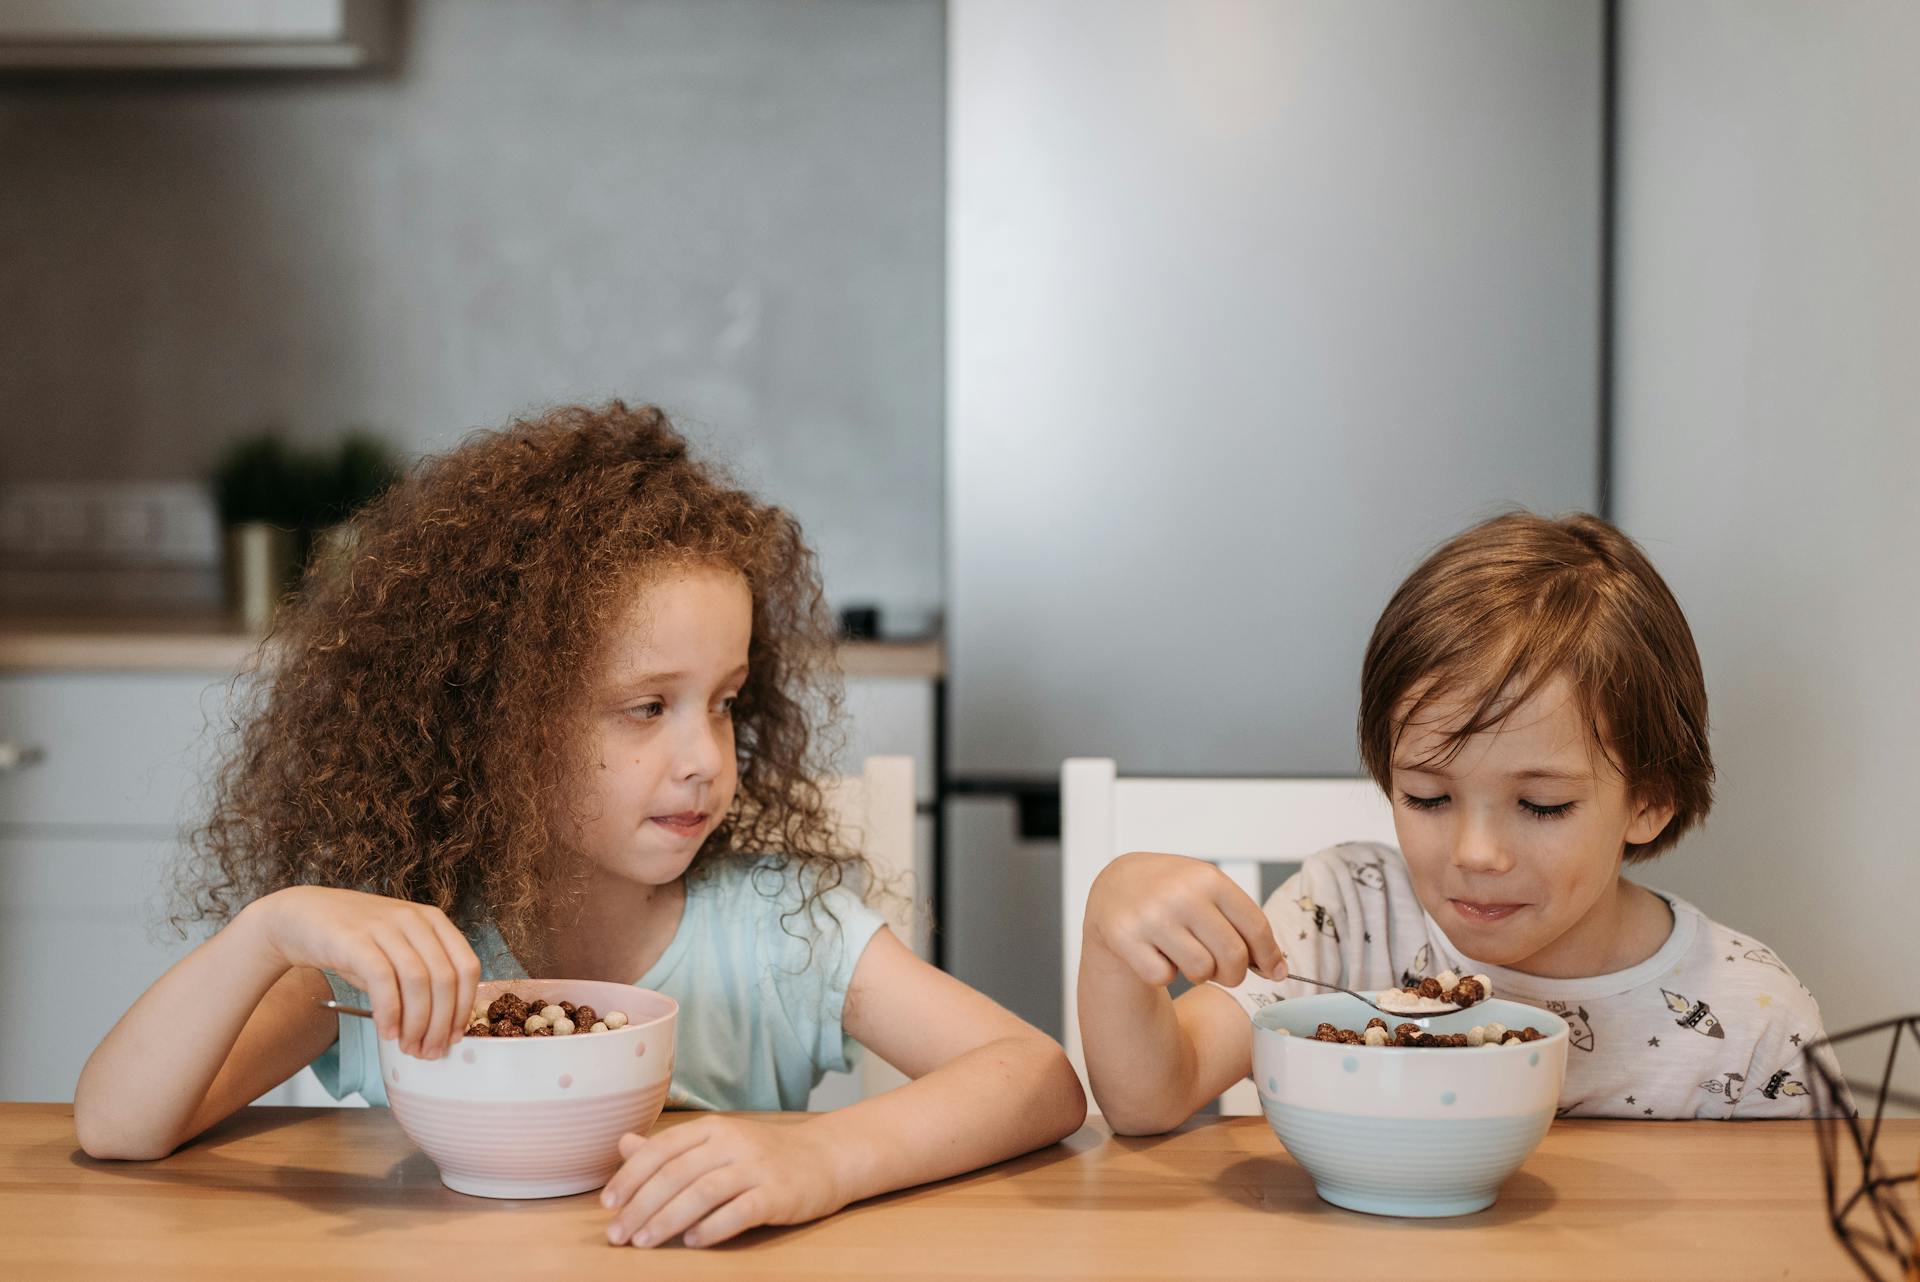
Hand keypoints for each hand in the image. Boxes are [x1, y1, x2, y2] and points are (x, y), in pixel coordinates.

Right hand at [250, 886, 479, 1059]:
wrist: (301, 918)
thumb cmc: (355, 943)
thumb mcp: (397, 954)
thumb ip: (420, 982)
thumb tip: (441, 1030)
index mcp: (434, 921)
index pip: (467, 967)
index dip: (464, 1007)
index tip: (455, 1037)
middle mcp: (414, 920)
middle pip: (445, 978)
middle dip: (440, 1023)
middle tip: (429, 1051)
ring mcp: (386, 926)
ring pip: (418, 981)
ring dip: (417, 1023)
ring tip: (408, 1047)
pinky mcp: (356, 939)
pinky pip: (383, 980)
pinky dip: (390, 1012)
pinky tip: (387, 1032)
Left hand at [600, 1116, 846, 1247]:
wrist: (825, 1159)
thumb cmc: (762, 1156)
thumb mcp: (717, 1144)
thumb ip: (670, 1148)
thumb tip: (623, 1145)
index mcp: (712, 1128)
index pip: (662, 1149)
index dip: (630, 1176)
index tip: (608, 1204)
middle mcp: (732, 1142)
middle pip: (676, 1173)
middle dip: (641, 1206)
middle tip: (618, 1235)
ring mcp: (757, 1167)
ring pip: (702, 1192)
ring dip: (667, 1219)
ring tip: (644, 1242)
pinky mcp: (778, 1193)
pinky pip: (739, 1211)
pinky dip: (711, 1227)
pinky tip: (691, 1242)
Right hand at [1085, 851, 1287, 987]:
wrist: (1115, 884)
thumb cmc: (1172, 891)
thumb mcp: (1208, 890)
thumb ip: (1242, 923)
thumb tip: (1277, 969)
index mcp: (1209, 879)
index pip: (1256, 926)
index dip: (1269, 956)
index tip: (1275, 972)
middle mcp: (1182, 895)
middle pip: (1233, 957)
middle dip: (1233, 973)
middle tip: (1222, 968)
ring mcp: (1152, 917)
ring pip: (1200, 971)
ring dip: (1198, 973)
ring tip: (1185, 953)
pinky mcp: (1124, 938)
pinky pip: (1163, 977)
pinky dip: (1163, 973)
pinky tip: (1156, 952)